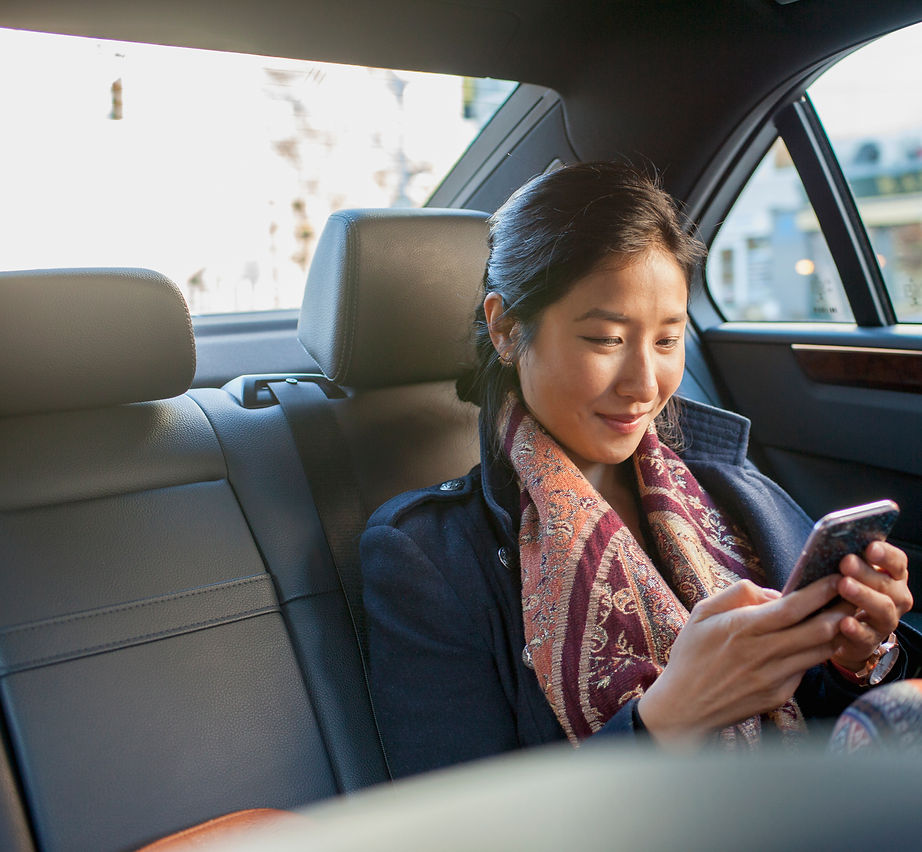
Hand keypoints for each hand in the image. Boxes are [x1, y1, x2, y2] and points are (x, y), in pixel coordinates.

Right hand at [636, 576, 842, 745]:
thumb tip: (772, 593)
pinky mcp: (779, 695)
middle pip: (816, 630)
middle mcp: (762, 653)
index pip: (791, 608)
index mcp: (742, 629)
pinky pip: (804, 670)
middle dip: (840, 610)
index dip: (818, 592)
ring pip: (819, 652)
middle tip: (855, 594)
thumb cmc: (691, 656)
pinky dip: (814, 654)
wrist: (684, 707)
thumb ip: (737, 595)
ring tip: (846, 616)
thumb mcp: (701, 614)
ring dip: (837, 633)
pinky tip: (818, 643)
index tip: (835, 578)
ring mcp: (773, 678)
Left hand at [830, 541, 912, 671]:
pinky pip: (865, 636)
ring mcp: (885, 621)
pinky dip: (856, 629)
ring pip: (882, 608)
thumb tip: (829, 543)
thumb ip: (847, 562)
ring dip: (863, 596)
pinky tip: (843, 621)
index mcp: (891, 576)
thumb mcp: (848, 575)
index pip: (897, 562)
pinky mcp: (870, 642)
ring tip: (844, 585)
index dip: (885, 554)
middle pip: (887, 583)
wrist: (844, 633)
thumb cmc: (844, 594)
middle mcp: (895, 598)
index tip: (870, 547)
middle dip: (866, 572)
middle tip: (846, 562)